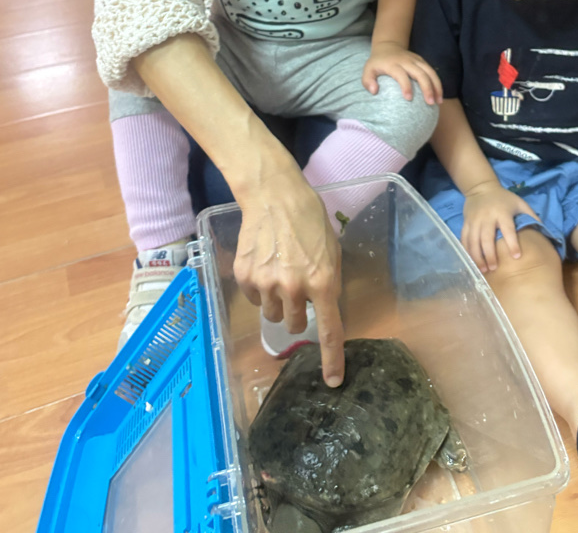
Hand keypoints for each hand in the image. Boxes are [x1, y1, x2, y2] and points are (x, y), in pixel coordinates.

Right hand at [233, 164, 344, 386]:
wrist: (274, 197)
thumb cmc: (310, 221)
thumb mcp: (331, 252)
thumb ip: (328, 284)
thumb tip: (322, 309)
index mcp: (322, 282)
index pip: (329, 330)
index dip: (332, 359)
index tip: (333, 381)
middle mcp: (293, 288)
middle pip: (295, 325)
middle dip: (298, 313)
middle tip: (297, 288)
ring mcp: (266, 284)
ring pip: (272, 314)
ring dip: (277, 301)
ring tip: (278, 270)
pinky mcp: (245, 277)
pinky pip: (253, 298)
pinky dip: (258, 288)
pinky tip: (263, 262)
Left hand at [362, 41, 442, 105]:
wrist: (388, 46)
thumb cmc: (377, 63)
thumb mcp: (368, 70)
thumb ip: (367, 81)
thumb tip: (374, 91)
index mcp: (393, 64)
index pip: (401, 75)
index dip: (405, 86)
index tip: (409, 99)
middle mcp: (407, 61)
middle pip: (420, 73)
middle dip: (427, 88)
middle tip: (430, 103)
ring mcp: (416, 60)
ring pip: (430, 72)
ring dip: (436, 86)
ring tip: (438, 102)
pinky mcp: (422, 61)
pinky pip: (432, 72)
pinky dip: (437, 83)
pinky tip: (439, 96)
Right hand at [461, 181, 540, 273]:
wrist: (481, 188)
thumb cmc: (504, 199)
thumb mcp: (519, 203)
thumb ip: (531, 216)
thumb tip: (545, 232)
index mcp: (502, 212)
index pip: (508, 229)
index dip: (512, 243)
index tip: (517, 257)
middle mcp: (487, 217)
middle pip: (486, 237)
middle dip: (489, 254)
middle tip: (494, 268)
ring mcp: (474, 220)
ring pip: (473, 240)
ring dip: (477, 256)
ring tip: (482, 270)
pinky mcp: (466, 222)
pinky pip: (464, 238)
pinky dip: (467, 251)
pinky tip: (471, 261)